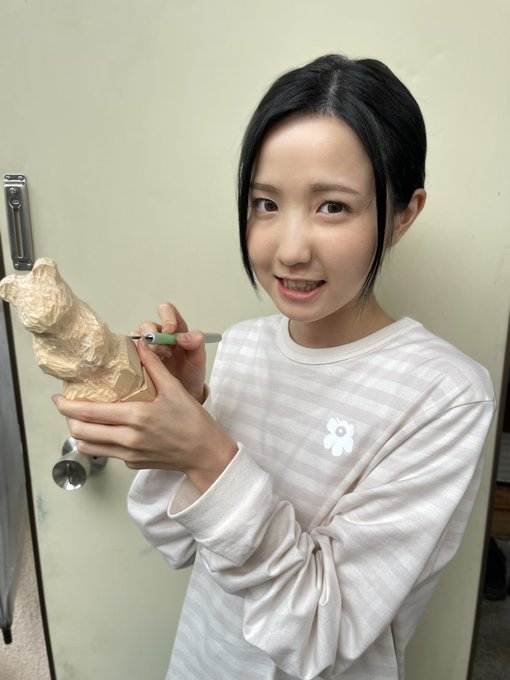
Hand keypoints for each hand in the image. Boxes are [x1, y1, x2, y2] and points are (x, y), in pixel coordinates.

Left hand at [53, 339, 236, 493]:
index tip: (58, 398)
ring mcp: (129, 454)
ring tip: (84, 419)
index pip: (89, 413)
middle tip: (68, 407)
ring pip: (88, 447)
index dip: (67, 406)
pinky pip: (108, 453)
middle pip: (81, 433)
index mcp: (136, 417)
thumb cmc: (193, 422)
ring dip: (81, 433)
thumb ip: (154, 367)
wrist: (205, 453)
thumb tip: (141, 346)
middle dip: (68, 419)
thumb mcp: (175, 389)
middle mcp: (128, 439)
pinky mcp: (133, 464)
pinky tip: (109, 430)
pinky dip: (101, 442)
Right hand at [136, 302, 205, 402]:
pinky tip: (143, 364)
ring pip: (136, 336)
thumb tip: (183, 336)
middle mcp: (159, 335)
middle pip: (147, 325)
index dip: (167, 317)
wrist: (184, 393)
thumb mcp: (199, 358)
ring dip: (144, 347)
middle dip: (152, 335)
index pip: (167, 311)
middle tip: (164, 351)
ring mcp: (146, 347)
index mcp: (175, 329)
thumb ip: (196, 343)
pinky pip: (128, 351)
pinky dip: (133, 355)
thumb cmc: (191, 373)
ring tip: (157, 360)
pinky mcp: (137, 359)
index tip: (170, 330)